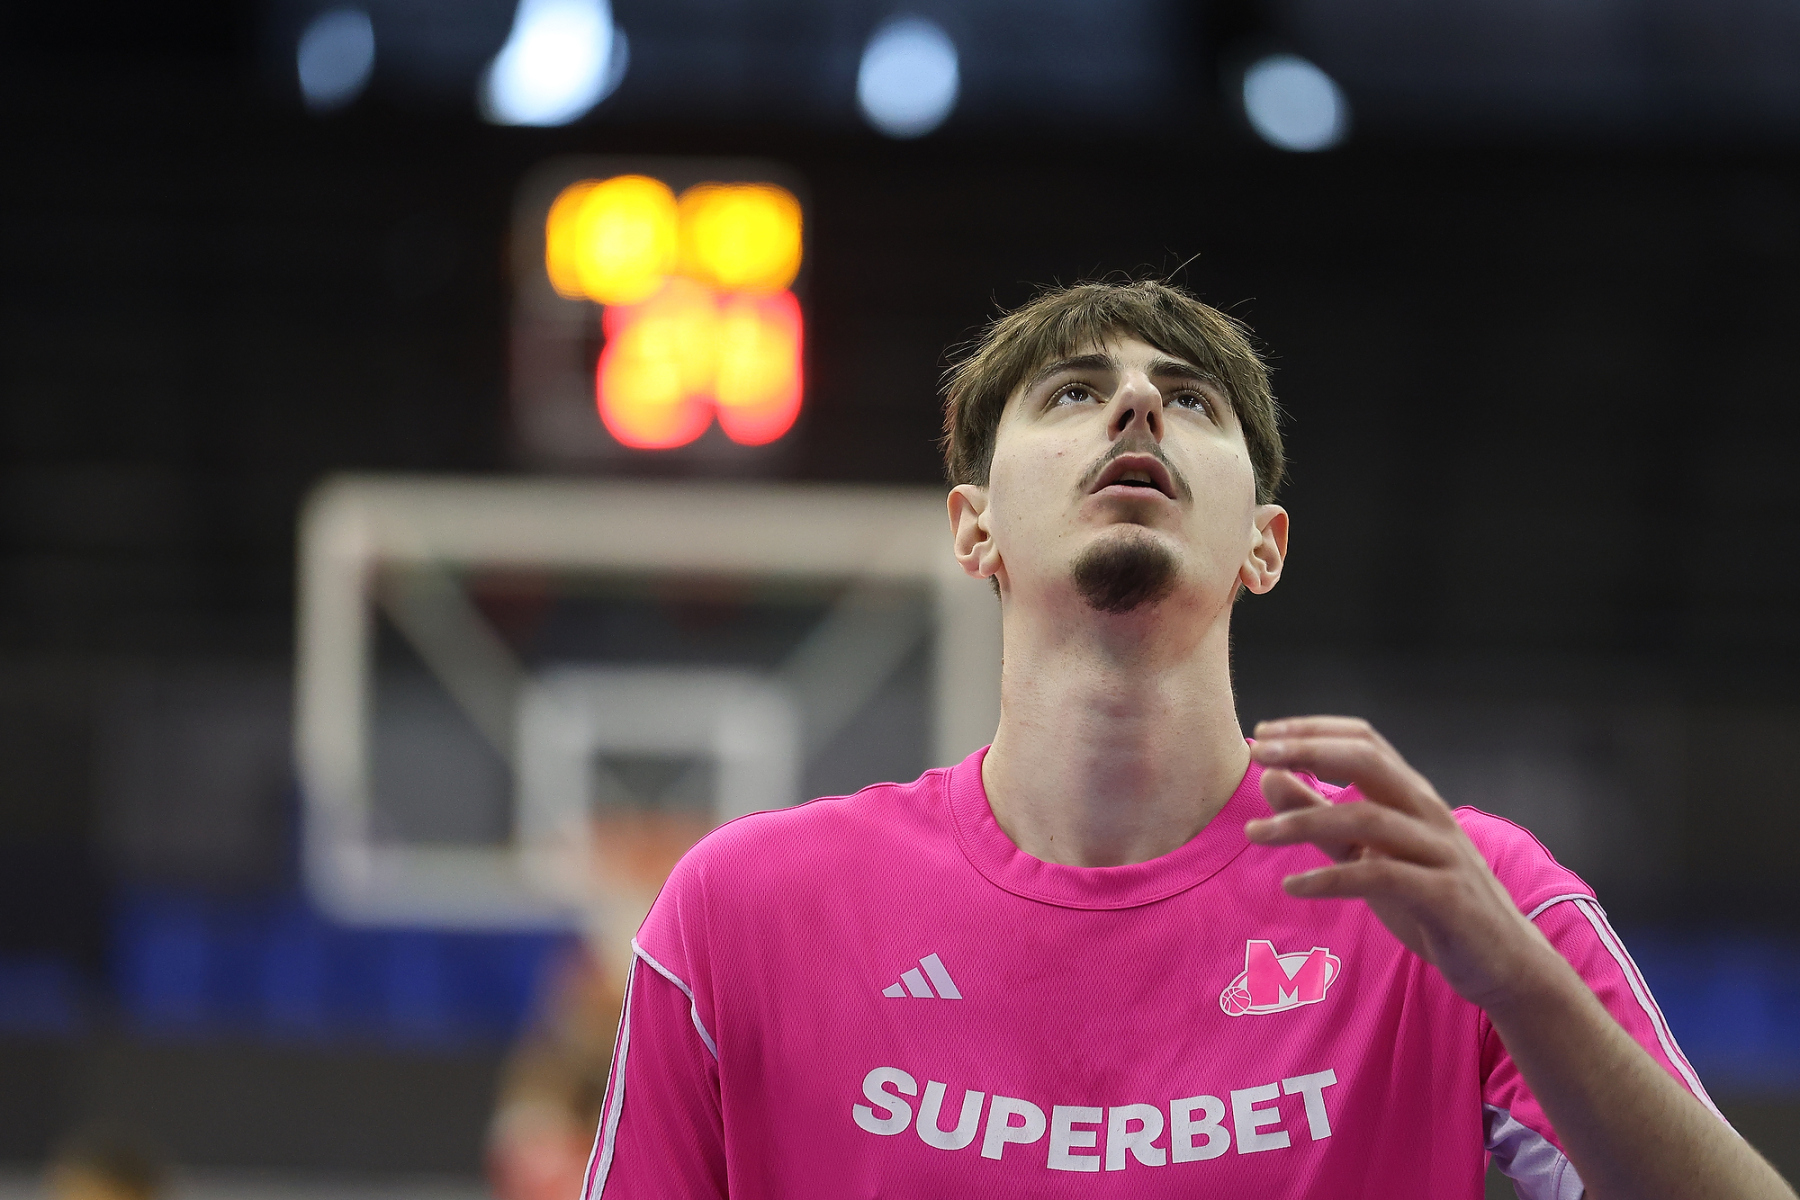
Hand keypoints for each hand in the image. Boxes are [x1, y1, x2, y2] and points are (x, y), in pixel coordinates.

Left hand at [1244, 716, 1559, 1012]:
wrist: (1503, 961)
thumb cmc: (1430, 901)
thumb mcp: (1366, 853)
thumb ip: (1319, 816)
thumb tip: (1270, 776)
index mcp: (1412, 796)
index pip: (1363, 740)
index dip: (1313, 730)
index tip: (1263, 735)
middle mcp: (1428, 813)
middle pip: (1368, 761)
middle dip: (1309, 751)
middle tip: (1258, 755)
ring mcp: (1440, 852)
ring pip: (1367, 818)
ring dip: (1304, 821)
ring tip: (1256, 832)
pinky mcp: (1444, 896)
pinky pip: (1380, 876)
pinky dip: (1330, 879)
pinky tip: (1293, 885)